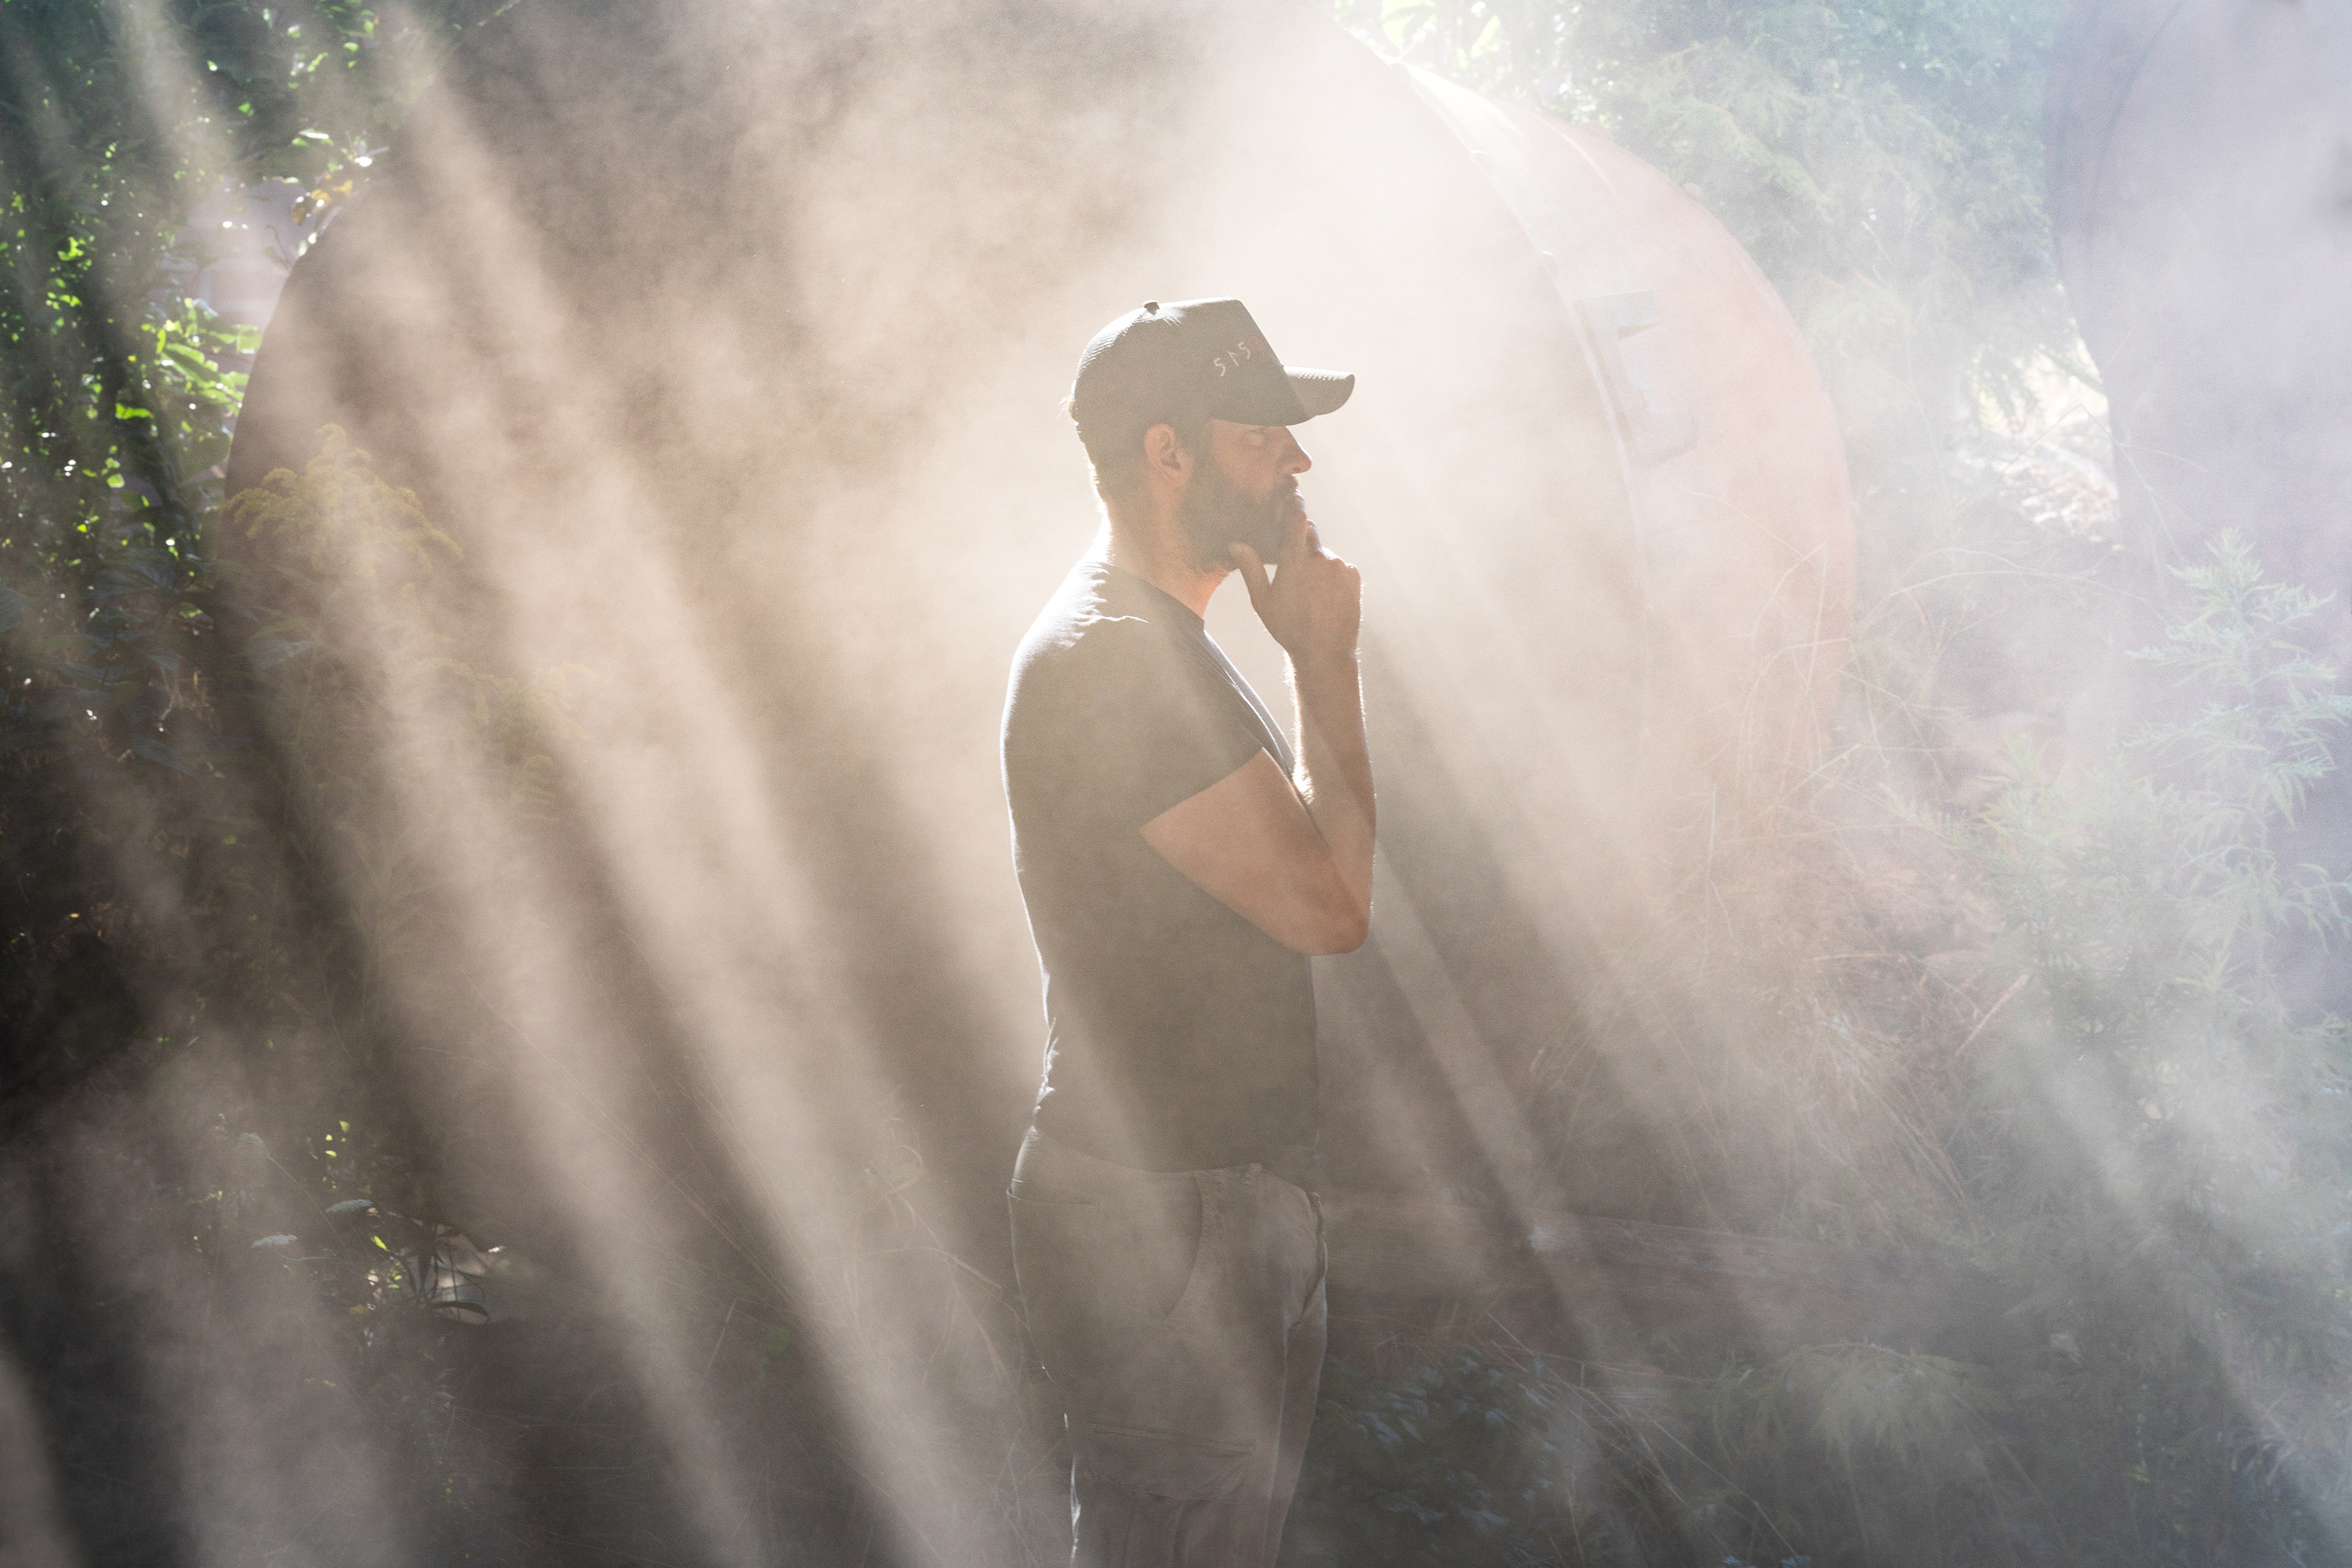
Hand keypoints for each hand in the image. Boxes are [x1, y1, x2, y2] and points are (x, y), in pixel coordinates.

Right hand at [1230, 504, 1359, 669]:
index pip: (1296, 519)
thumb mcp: (1263, 601)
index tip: (1293, 495)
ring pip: (1324, 554)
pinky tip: (1326, 596)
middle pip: (1310, 534)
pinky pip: (1340, 567)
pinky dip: (1332, 575)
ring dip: (1317, 564)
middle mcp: (1319, 558)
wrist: (1324, 652)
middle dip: (1301, 543)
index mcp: (1295, 561)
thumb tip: (1235, 544)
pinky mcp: (1353, 576)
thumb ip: (1251, 568)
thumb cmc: (1288, 628)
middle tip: (1295, 569)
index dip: (1294, 504)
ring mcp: (1339, 567)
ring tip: (1311, 592)